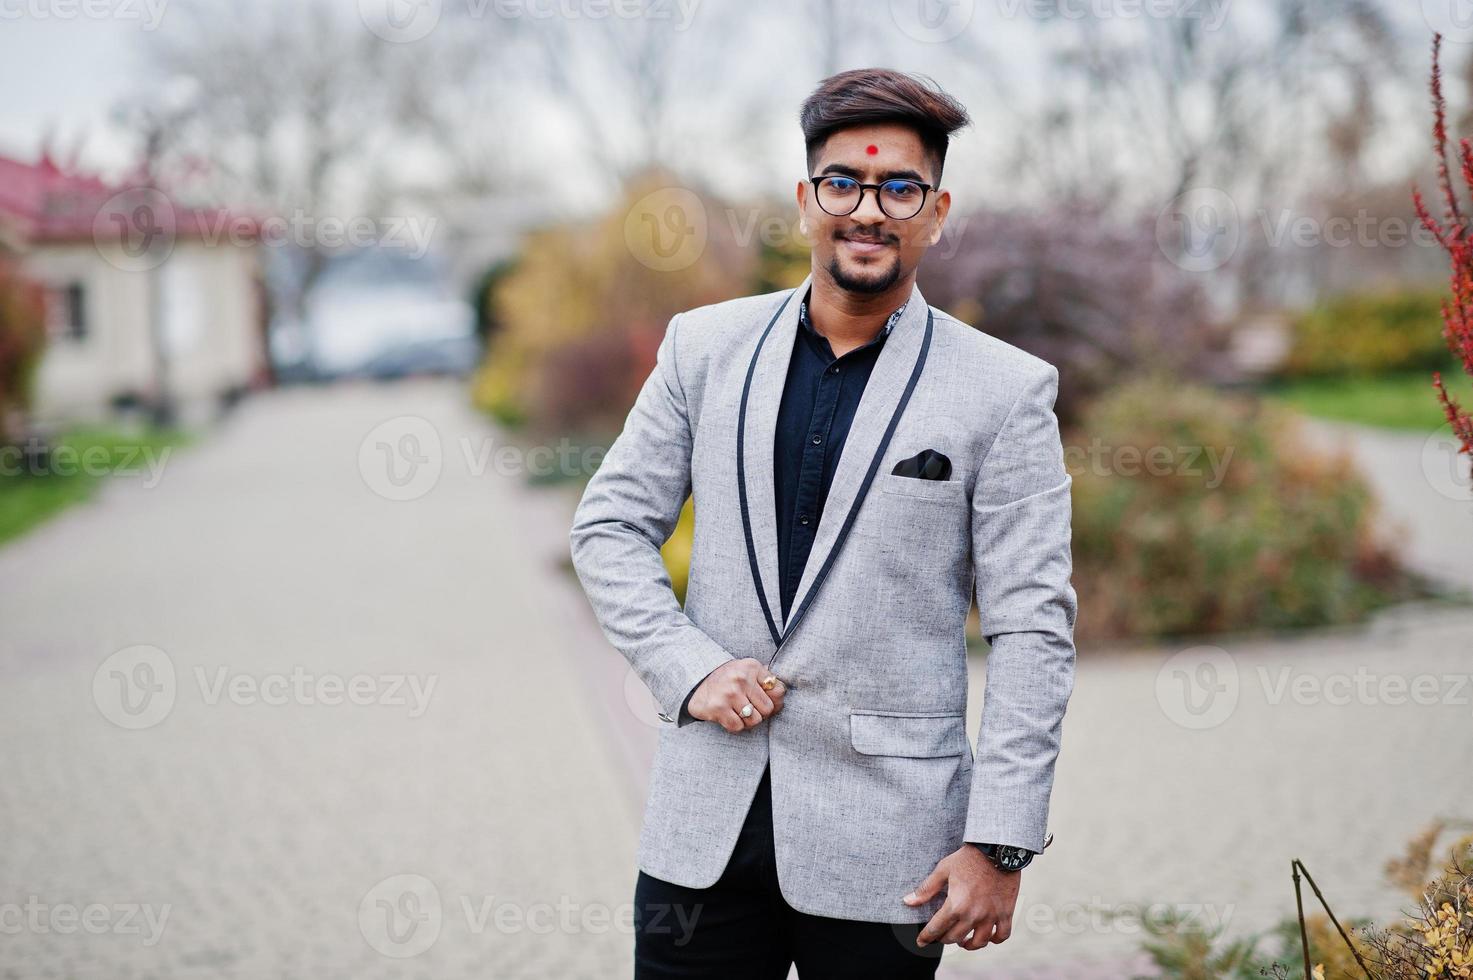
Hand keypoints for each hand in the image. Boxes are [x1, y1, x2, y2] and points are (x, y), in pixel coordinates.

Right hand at [687, 658, 785, 732]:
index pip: (778, 691)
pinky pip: (738, 727)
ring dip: (747, 721)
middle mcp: (741, 678)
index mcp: (751, 667)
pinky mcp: (718, 708)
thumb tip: (780, 696)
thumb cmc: (727, 679)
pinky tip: (728, 716)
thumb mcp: (747, 672)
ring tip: (738, 712)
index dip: (774, 702)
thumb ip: (766, 681)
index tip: (764, 702)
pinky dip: (735, 726)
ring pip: (754, 720)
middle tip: (749, 709)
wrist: (695, 682)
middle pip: (768, 709)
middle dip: (760, 713)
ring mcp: (729, 693)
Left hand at [902, 845, 1020, 949]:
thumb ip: (926, 889)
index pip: (936, 929)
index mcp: (956, 905)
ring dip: (968, 945)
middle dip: (944, 939)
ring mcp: (991, 916)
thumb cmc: (968, 858)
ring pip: (979, 942)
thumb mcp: (943, 870)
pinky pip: (1002, 935)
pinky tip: (988, 936)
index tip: (921, 942)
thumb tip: (908, 901)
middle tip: (940, 936)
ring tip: (963, 941)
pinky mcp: (1006, 912)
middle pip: (955, 938)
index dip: (926, 937)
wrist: (996, 850)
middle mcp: (973, 915)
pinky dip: (995, 939)